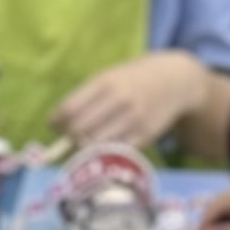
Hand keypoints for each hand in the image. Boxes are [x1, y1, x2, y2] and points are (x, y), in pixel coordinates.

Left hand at [51, 48, 209, 153]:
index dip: (56, 122)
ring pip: (94, 145)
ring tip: (86, 141)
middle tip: (69, 137)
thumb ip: (85, 97)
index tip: (53, 126)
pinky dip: (104, 152)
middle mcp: (120, 99)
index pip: (70, 109)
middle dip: (68, 138)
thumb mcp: (110, 77)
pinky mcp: (145, 135)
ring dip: (84, 148)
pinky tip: (105, 144)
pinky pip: (113, 151)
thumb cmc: (133, 80)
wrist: (175, 80)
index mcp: (106, 82)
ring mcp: (134, 119)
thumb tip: (55, 126)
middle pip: (79, 130)